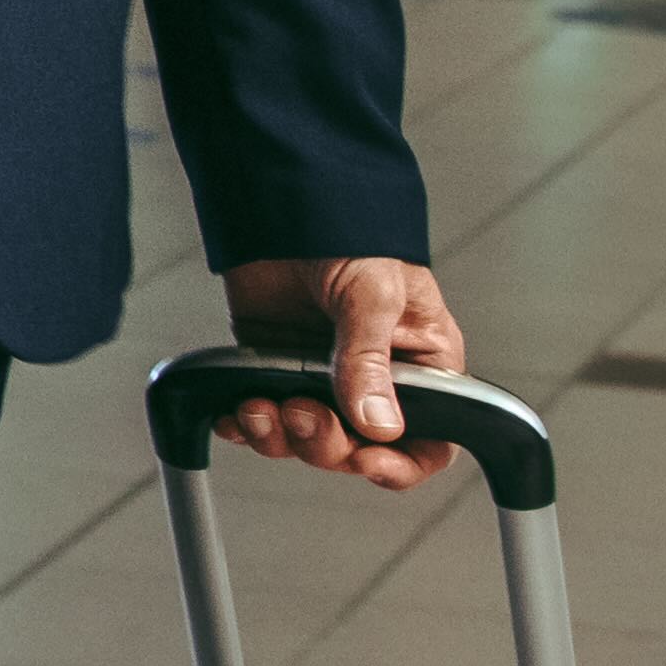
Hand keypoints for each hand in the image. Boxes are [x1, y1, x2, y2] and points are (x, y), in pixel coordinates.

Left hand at [217, 254, 468, 485]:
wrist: (282, 202)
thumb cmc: (349, 233)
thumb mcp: (372, 293)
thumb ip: (370, 359)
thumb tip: (379, 424)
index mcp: (422, 365)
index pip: (430, 440)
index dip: (401, 462)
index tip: (367, 461)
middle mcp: (376, 380)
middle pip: (360, 450)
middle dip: (327, 444)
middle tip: (301, 410)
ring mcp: (323, 379)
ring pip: (309, 441)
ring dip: (283, 437)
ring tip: (262, 406)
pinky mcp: (277, 371)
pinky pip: (266, 420)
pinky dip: (249, 426)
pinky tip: (236, 415)